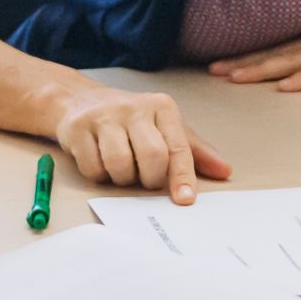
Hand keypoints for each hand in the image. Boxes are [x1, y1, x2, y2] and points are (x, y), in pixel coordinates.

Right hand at [51, 85, 232, 203]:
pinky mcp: (77, 128)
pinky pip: (93, 168)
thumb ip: (194, 151)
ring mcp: (104, 115)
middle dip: (149, 179)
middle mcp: (134, 107)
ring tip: (121, 168)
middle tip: (143, 177)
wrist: (79, 99)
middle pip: (152, 157)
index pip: (178, 146)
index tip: (185, 200)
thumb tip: (224, 171)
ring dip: (122, 179)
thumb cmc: (130, 120)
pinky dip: (98, 175)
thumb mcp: (165, 128)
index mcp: (162, 107)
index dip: (182, 176)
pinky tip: (99, 161)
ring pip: (119, 164)